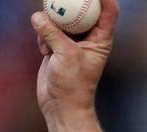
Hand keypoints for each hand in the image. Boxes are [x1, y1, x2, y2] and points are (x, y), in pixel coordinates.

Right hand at [31, 0, 118, 120]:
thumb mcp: (65, 55)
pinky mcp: (55, 46)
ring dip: (52, 21)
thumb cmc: (72, 84)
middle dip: (73, 1)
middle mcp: (88, 38)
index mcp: (101, 40)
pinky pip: (47, 30)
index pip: (108, 12)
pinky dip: (43, 36)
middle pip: (83, 10)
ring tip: (48, 28)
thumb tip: (38, 15)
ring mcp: (71, 41)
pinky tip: (44, 51)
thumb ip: (52, 33)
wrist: (60, 105)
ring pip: (61, 19)